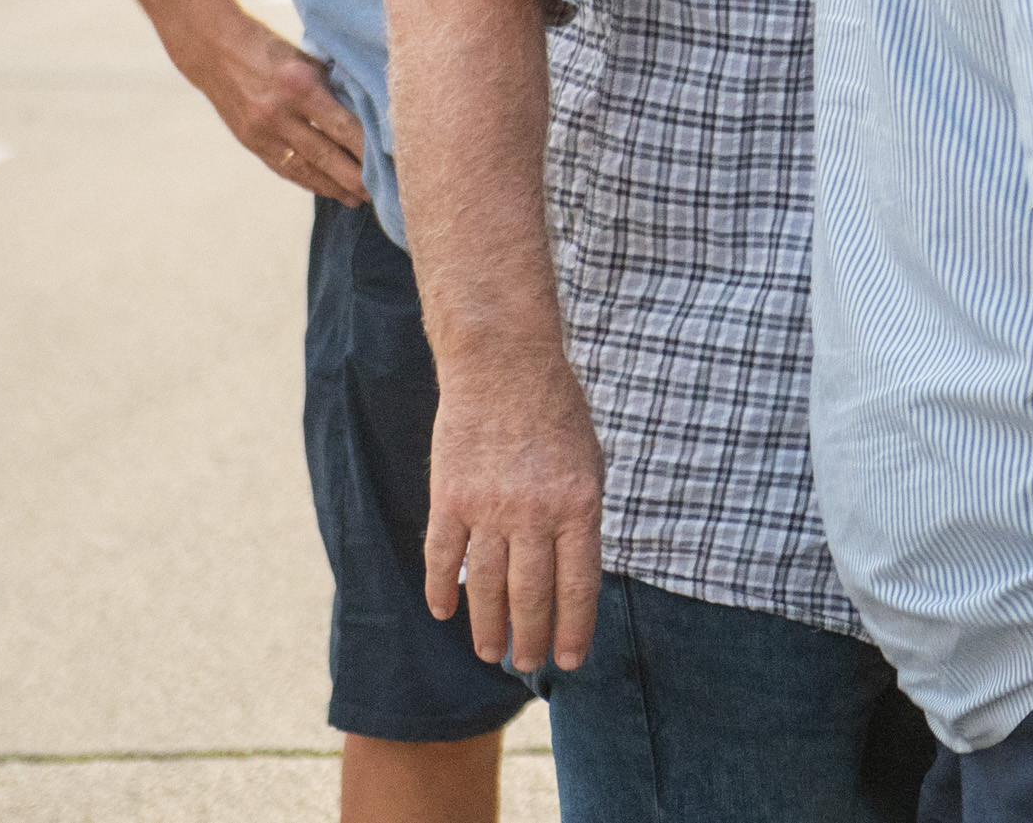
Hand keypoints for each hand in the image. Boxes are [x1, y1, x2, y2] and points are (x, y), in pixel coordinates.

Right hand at [175, 6, 367, 203]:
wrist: (214, 50)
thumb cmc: (272, 49)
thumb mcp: (309, 60)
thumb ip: (333, 88)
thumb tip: (369, 115)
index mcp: (301, 87)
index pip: (344, 126)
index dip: (368, 150)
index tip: (392, 163)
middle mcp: (280, 113)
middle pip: (326, 155)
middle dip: (355, 178)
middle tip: (382, 195)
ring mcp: (261, 131)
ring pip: (304, 169)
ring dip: (332, 188)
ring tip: (357, 200)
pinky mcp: (249, 142)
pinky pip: (282, 168)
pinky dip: (306, 181)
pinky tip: (326, 189)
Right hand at [424, 354, 607, 670]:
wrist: (505, 366)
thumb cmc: (556, 414)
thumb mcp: (589, 464)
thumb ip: (581, 518)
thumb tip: (573, 575)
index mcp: (579, 504)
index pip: (578, 584)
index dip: (575, 627)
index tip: (571, 660)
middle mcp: (535, 512)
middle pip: (532, 594)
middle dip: (532, 637)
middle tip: (528, 665)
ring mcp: (488, 507)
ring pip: (488, 585)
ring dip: (489, 625)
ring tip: (492, 654)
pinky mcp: (449, 498)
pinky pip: (444, 556)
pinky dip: (443, 588)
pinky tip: (445, 612)